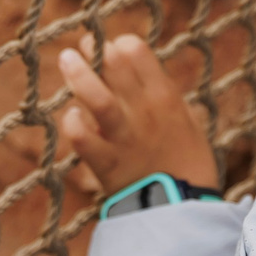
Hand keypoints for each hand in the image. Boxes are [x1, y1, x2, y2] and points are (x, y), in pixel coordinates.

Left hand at [59, 34, 217, 197]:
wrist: (185, 210)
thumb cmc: (189, 165)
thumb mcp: (187, 123)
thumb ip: (165, 98)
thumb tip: (145, 76)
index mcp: (165, 97)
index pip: (137, 52)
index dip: (121, 45)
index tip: (113, 47)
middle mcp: (144, 111)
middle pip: (114, 66)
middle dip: (95, 49)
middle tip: (85, 46)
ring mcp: (124, 137)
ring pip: (97, 97)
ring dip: (78, 74)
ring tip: (66, 58)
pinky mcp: (106, 164)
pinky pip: (82, 139)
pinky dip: (73, 123)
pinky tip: (70, 115)